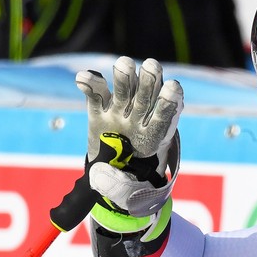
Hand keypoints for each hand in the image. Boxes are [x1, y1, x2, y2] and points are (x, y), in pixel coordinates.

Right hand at [75, 56, 182, 223]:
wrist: (112, 175)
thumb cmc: (127, 185)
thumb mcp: (127, 192)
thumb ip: (119, 187)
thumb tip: (102, 182)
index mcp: (154, 137)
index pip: (163, 118)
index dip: (168, 104)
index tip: (173, 88)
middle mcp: (139, 120)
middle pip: (146, 97)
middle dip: (149, 81)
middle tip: (151, 66)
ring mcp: (120, 113)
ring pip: (125, 91)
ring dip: (124, 76)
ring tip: (123, 64)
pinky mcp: (100, 111)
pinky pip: (96, 95)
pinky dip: (90, 84)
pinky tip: (83, 78)